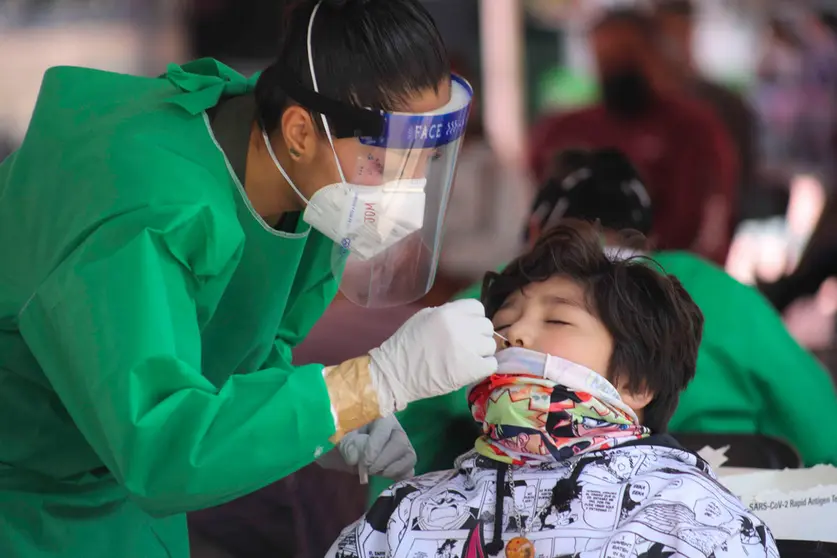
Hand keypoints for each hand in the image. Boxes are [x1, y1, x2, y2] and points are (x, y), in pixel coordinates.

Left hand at [316, 415, 415, 480]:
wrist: (342, 449)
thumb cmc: (342, 437)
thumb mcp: (339, 437)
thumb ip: (346, 444)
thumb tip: (355, 459)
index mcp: (379, 416)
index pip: (384, 429)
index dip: (375, 447)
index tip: (364, 462)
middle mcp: (395, 428)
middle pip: (400, 443)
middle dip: (382, 460)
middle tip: (367, 469)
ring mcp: (403, 445)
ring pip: (409, 457)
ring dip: (390, 469)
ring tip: (374, 472)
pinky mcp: (404, 461)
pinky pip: (410, 470)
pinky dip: (399, 476)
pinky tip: (384, 477)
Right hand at [369, 299, 497, 413]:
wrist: (397, 373)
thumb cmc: (407, 345)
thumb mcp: (424, 318)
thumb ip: (447, 314)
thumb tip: (465, 317)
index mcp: (449, 312)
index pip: (477, 307)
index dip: (474, 318)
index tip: (467, 328)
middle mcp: (461, 327)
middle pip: (486, 326)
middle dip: (478, 335)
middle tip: (466, 345)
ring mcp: (468, 348)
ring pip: (490, 345)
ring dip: (481, 352)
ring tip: (466, 358)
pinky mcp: (472, 369)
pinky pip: (491, 364)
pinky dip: (484, 367)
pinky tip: (471, 369)